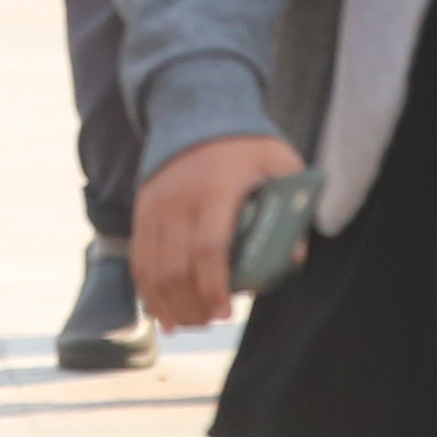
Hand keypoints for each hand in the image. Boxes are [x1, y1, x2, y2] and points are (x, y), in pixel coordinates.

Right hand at [134, 131, 305, 330]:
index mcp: (215, 191)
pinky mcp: (142, 214)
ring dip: (171, 305)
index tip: (228, 311)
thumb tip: (297, 256)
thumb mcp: (280, 162)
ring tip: (193, 323)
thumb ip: (293, 204)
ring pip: (153, 271)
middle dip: (194, 304)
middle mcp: (178, 202)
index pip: (209, 249)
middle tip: (215, 320)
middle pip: (177, 268)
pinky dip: (148, 295)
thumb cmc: (247, 145)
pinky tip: (164, 317)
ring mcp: (155, 209)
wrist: (196, 113)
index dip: (215, 286)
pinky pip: (138, 262)